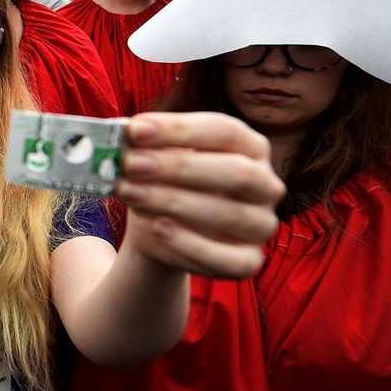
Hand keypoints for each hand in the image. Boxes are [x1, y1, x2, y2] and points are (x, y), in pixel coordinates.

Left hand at [115, 112, 284, 278]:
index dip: (180, 129)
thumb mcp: (155, 159)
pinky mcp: (248, 261)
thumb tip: (125, 137)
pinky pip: (227, 259)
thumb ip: (147, 148)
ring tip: (129, 192)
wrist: (158, 231)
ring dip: (173, 202)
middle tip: (131, 163)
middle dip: (178, 167)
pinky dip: (190, 245)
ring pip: (229, 214)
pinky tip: (157, 228)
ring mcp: (261, 225)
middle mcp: (265, 184)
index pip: (224, 131)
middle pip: (234, 172)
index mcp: (250, 147)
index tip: (136, 129)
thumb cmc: (161, 182)